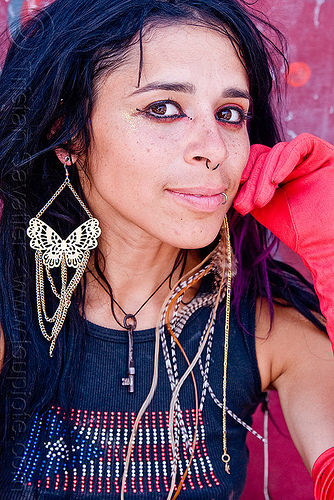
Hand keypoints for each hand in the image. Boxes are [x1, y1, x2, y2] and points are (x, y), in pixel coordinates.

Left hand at [234, 133, 333, 350]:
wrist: (325, 242)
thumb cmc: (299, 232)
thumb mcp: (266, 211)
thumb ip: (249, 196)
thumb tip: (226, 189)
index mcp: (278, 174)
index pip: (255, 162)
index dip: (244, 176)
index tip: (236, 199)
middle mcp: (292, 164)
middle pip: (263, 156)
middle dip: (252, 181)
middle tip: (248, 205)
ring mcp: (307, 158)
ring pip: (277, 151)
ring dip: (264, 176)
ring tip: (262, 201)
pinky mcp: (322, 154)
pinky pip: (300, 145)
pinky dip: (284, 160)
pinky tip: (276, 180)